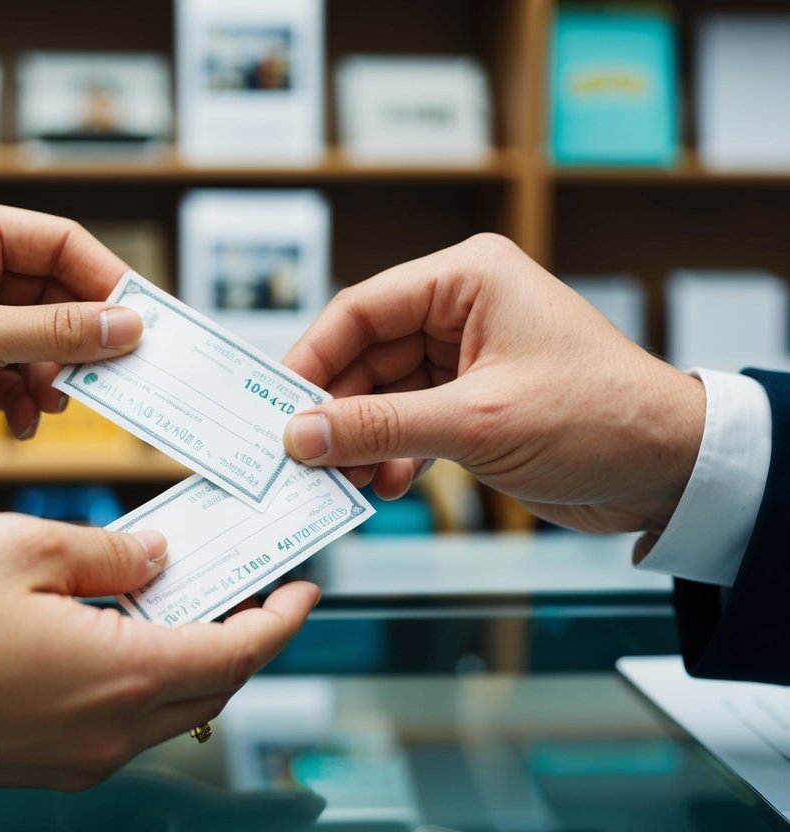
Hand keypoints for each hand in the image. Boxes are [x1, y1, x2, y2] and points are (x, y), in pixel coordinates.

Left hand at [0, 195, 140, 476]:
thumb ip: (56, 332)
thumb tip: (126, 326)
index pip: (61, 243)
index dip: (107, 283)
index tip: (142, 324)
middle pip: (55, 294)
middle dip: (79, 341)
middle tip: (112, 375)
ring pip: (39, 340)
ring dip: (51, 377)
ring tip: (50, 404)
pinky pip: (14, 374)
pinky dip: (23, 399)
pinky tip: (19, 423)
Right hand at [0, 514, 318, 788]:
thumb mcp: (23, 548)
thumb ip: (107, 551)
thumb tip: (156, 556)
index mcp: (121, 675)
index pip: (237, 652)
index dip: (280, 619)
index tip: (303, 589)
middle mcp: (111, 731)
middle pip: (213, 686)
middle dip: (244, 636)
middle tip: (251, 587)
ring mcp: (77, 757)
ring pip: (170, 708)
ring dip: (193, 657)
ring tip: (184, 598)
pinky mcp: (46, 763)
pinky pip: (124, 722)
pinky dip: (145, 678)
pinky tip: (120, 633)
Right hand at [281, 233, 704, 533]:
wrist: (672, 468)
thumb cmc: (598, 418)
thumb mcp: (476, 422)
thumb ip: (380, 426)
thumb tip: (302, 434)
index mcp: (467, 280)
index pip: (361, 309)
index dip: (313, 359)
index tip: (277, 406)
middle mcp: (463, 308)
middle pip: (366, 353)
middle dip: (336, 409)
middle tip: (302, 456)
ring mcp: (468, 355)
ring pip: (384, 392)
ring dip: (362, 438)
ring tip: (343, 480)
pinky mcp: (475, 399)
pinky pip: (410, 419)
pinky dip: (393, 452)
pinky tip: (386, 484)